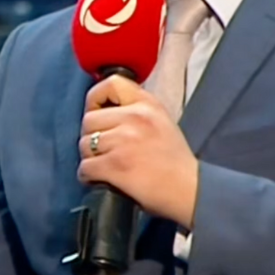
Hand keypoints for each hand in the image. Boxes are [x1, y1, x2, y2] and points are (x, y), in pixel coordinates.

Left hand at [78, 76, 198, 227]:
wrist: (189, 190)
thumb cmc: (175, 162)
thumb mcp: (161, 122)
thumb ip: (135, 112)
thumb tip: (102, 112)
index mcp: (148, 104)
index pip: (111, 84)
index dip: (96, 99)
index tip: (97, 113)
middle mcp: (135, 117)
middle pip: (89, 119)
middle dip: (91, 136)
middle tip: (103, 150)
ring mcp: (124, 140)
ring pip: (84, 144)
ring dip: (90, 158)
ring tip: (104, 166)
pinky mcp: (116, 164)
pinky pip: (85, 167)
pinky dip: (88, 176)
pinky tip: (101, 179)